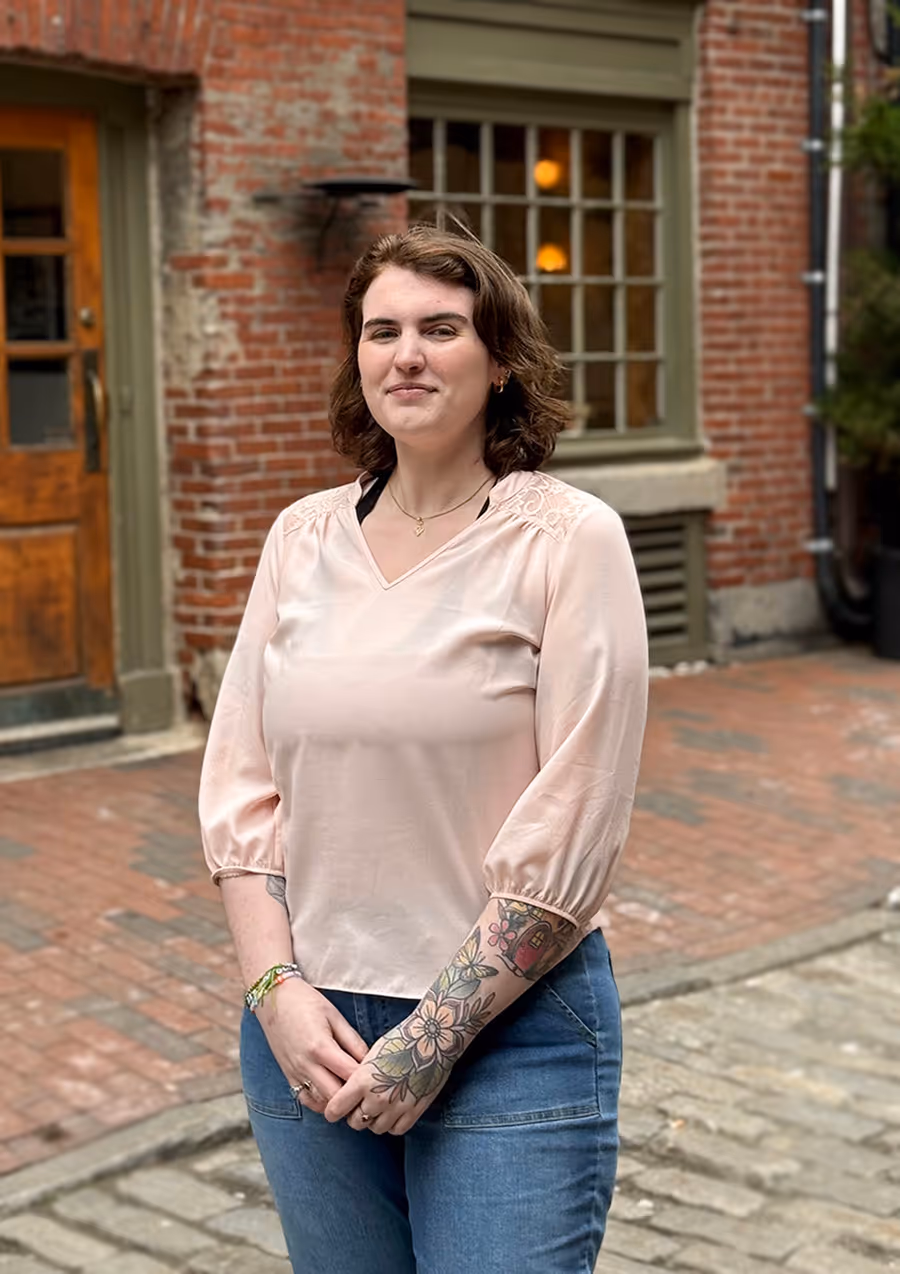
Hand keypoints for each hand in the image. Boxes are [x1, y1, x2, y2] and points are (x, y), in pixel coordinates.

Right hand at [256, 978, 368, 1114]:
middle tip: (367, 1090)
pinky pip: (306, 1100)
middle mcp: (306, 1065)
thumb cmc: (306, 1002)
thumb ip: (353, 1041)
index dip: (366, 1079)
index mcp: (320, 1047)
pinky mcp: (288, 1076)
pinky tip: (332, 1094)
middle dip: (353, 1096)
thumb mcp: (334, 1016)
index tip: (378, 1077)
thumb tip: (370, 1060)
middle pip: (335, 1096)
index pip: (349, 1074)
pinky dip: (321, 1103)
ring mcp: (295, 1073)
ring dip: (338, 1102)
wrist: (273, 998)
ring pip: (321, 1103)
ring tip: (352, 1093)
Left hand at [324, 994, 463, 1135]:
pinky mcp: (414, 1111)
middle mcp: (378, 1097)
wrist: (433, 1038)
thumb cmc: (402, 1039)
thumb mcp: (372, 1054)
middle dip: (354, 1115)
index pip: (336, 1109)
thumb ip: (359, 1077)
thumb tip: (350, 1092)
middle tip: (359, 1105)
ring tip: (378, 1106)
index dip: (333, 1110)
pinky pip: (396, 1130)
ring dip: (374, 1120)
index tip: (335, 1109)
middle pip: (355, 1122)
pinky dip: (392, 1123)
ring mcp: (397, 1107)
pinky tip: (393, 1111)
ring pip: (375, 1128)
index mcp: (363, 1080)